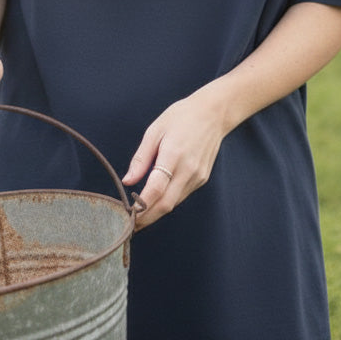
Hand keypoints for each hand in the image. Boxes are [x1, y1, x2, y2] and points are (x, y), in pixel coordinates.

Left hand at [122, 87, 229, 229]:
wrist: (213, 113)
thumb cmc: (181, 117)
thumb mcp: (155, 131)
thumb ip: (141, 158)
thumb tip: (128, 181)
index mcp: (173, 155)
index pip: (155, 189)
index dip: (141, 206)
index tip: (127, 215)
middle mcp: (188, 169)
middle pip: (166, 204)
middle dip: (147, 218)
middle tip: (131, 226)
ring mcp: (198, 176)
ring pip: (174, 202)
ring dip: (157, 212)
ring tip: (140, 215)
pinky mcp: (202, 178)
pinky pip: (182, 195)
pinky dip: (168, 201)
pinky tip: (157, 200)